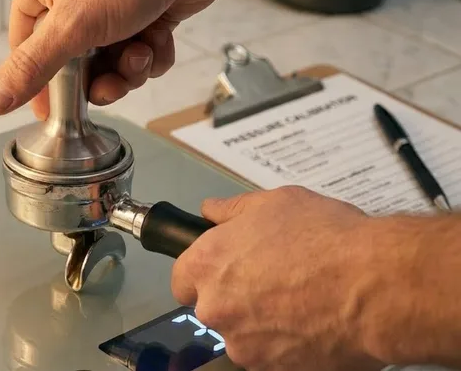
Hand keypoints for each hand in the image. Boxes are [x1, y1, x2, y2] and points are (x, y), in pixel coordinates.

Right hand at [0, 0, 238, 118]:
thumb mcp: (72, 25)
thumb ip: (31, 67)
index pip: (26, 50)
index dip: (42, 84)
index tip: (55, 111)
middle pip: (72, 64)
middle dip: (98, 78)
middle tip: (112, 80)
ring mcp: (110, 4)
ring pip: (109, 63)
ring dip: (129, 69)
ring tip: (140, 51)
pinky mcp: (144, 13)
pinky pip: (138, 53)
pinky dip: (151, 55)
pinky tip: (159, 38)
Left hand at [171, 186, 385, 370]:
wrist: (376, 286)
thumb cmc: (324, 237)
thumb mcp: (275, 203)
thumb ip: (233, 210)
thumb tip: (211, 212)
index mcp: (206, 265)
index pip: (181, 279)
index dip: (203, 273)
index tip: (225, 268)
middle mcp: (215, 308)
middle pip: (211, 307)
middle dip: (234, 296)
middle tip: (273, 279)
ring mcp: (242, 344)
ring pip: (241, 334)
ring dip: (260, 322)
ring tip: (299, 300)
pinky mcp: (272, 369)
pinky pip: (270, 355)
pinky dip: (284, 343)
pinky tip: (311, 321)